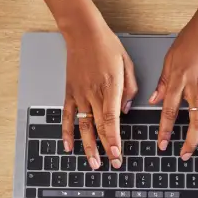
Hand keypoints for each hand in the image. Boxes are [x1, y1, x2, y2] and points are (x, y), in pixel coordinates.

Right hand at [61, 24, 137, 170]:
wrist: (83, 33)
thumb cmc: (107, 45)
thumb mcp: (127, 64)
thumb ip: (130, 89)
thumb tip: (126, 111)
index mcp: (110, 87)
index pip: (112, 119)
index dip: (114, 139)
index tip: (117, 153)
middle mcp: (93, 93)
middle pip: (99, 127)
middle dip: (106, 148)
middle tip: (112, 164)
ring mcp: (79, 94)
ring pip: (83, 126)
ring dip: (88, 146)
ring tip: (93, 162)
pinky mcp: (70, 92)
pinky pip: (67, 116)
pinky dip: (66, 132)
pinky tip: (68, 146)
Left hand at [151, 0, 197, 161]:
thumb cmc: (191, 39)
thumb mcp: (169, 59)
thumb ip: (162, 83)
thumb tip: (153, 101)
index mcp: (179, 80)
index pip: (170, 111)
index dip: (165, 130)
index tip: (162, 144)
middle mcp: (196, 87)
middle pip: (195, 121)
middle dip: (190, 142)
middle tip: (185, 156)